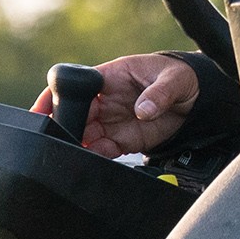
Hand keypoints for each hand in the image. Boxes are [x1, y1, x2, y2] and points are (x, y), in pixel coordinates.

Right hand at [34, 52, 197, 156]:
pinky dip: (95, 157)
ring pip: (84, 135)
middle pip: (74, 114)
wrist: (198, 99)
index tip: (42, 111)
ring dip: (78, 145)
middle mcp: (106, 99)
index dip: (54, 97)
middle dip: (64, 127)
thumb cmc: (180, 76)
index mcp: (111, 76)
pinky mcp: (123, 139)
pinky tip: (93, 162)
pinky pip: (102, 150)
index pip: (75, 85)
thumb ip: (159, 94)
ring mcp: (112, 120)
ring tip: (75, 155)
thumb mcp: (173, 79)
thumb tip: (143, 110)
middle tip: (62, 140)